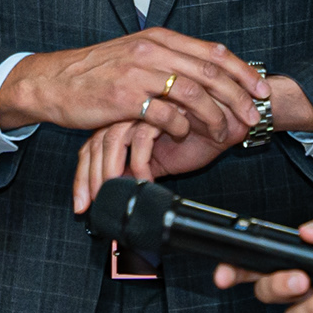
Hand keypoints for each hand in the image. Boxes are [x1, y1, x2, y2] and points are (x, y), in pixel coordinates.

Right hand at [0, 28, 263, 144]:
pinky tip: (186, 135)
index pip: (212, 52)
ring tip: (225, 133)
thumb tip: (208, 69)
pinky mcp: (125, 99)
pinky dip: (182, 127)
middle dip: (238, 96)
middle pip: (209, 72)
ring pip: (192, 94)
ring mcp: (138, 73)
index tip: (262, 88)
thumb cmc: (97, 71)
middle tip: (253, 116)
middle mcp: (151, 50)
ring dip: (215, 116)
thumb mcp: (135, 53)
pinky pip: (166, 115)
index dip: (242, 71)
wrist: (54, 82)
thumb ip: (169, 58)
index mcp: (159, 38)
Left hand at [70, 114, 230, 214]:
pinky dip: (140, 165)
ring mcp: (144, 108)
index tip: (82, 204)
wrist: (229, 124)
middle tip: (98, 203)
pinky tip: (146, 182)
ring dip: (113, 171)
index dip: (83, 177)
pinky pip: (142, 139)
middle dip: (93, 178)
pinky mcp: (162, 109)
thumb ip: (136, 169)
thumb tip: (113, 196)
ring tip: (120, 195)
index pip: (91, 147)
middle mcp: (130, 112)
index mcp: (123, 121)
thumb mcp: (159, 160)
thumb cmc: (197, 138)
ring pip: (113, 139)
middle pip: (96, 143)